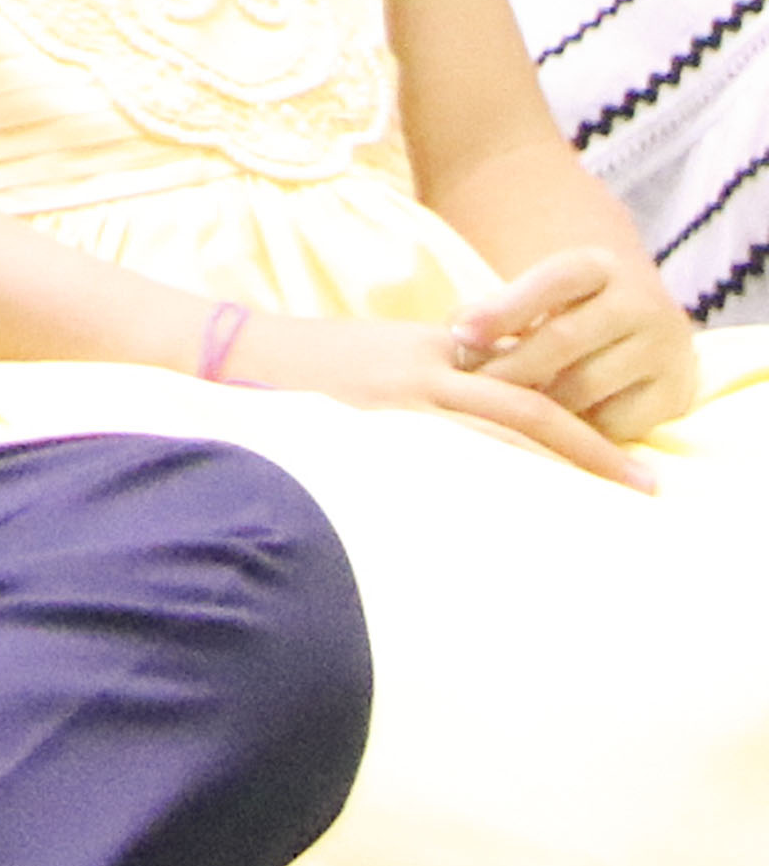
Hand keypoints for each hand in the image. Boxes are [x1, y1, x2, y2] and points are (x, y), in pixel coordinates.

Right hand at [239, 299, 652, 488]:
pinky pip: (444, 456)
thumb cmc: (298, 366)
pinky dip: (488, 481)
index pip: (525, 381)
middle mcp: (427, 370)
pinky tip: (513, 515)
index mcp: (434, 350)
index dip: (577, 419)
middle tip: (642, 485)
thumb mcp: (379, 359)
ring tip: (599, 501)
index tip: (617, 454)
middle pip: (531, 409)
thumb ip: (433, 381)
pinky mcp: (368, 426)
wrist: (224, 350)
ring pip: (502, 430)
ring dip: (557, 466)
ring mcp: (399, 400)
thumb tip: (481, 416)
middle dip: (592, 447)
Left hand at [441, 244, 702, 447]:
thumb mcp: (533, 298)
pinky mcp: (676, 395)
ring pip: (585, 385)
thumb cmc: (560, 317)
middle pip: (564, 338)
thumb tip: (458, 337)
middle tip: (471, 390)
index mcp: (599, 267)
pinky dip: (576, 429)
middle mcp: (641, 302)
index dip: (503, 309)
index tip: (458, 334)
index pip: (552, 281)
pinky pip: (614, 422)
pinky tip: (549, 429)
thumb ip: (494, 311)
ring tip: (502, 409)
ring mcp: (666, 349)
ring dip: (538, 402)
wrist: (636, 335)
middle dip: (510, 368)